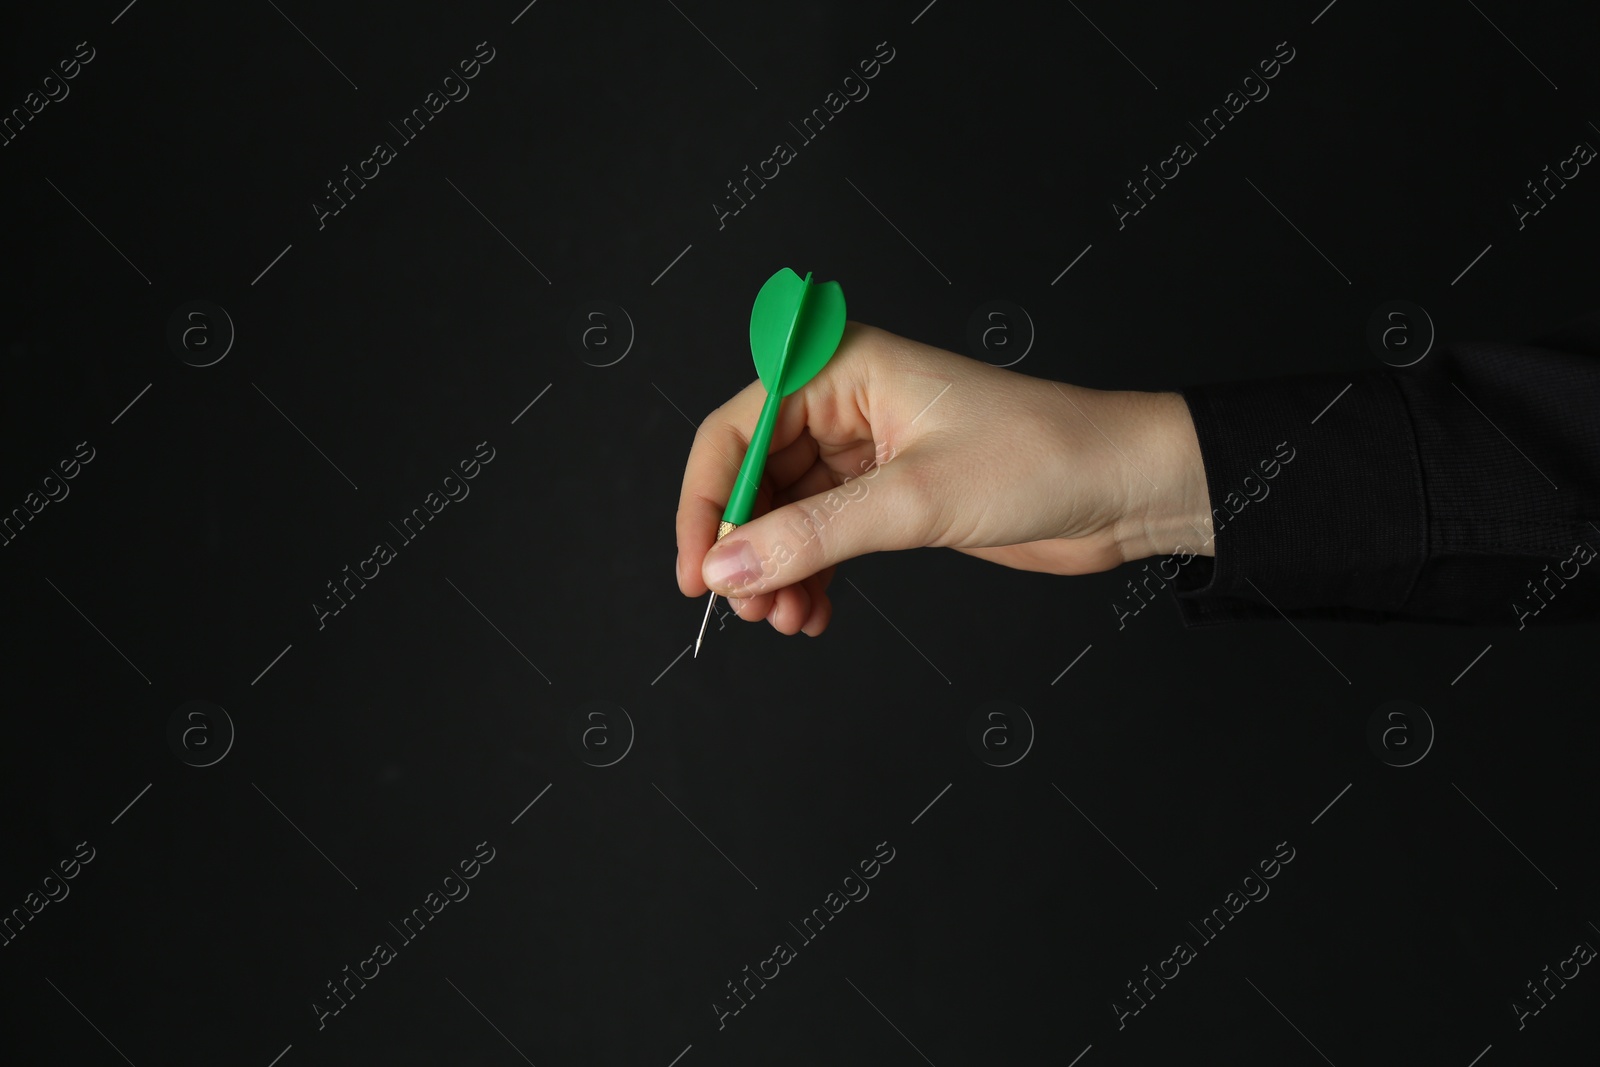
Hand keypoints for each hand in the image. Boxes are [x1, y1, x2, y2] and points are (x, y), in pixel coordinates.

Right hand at [674, 322, 1210, 635]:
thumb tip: (728, 566)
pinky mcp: (890, 494)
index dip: (705, 501)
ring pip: (784, 513)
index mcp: (842, 366)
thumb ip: (814, 534)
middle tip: (747, 607)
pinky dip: (810, 576)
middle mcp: (845, 401)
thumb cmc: (1042, 456)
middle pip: (752, 475)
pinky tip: (814, 613)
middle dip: (745, 547)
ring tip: (785, 619)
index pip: (736, 428)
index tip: (698, 569)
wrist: (1125, 486)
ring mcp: (866, 450)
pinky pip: (822, 535)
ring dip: (777, 570)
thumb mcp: (915, 498)